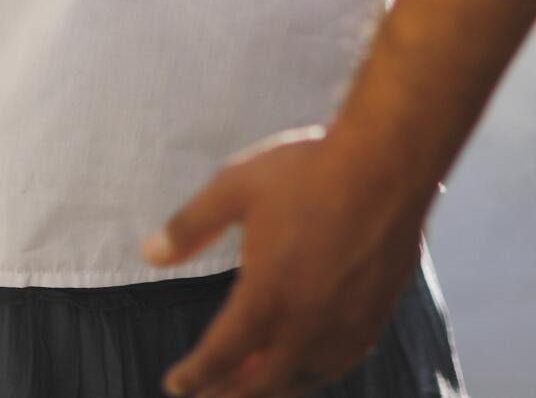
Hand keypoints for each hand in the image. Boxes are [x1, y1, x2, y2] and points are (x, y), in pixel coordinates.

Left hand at [146, 127, 436, 397]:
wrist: (387, 162)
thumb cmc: (308, 170)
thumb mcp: (236, 186)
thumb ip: (190, 226)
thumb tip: (148, 254)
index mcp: (264, 299)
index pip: (218, 358)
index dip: (192, 376)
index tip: (175, 382)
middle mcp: (304, 325)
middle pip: (258, 384)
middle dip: (225, 394)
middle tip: (206, 395)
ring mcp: (343, 326)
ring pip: (299, 379)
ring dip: (269, 387)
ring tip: (251, 385)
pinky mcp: (374, 317)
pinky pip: (337, 364)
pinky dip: (311, 373)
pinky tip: (304, 364)